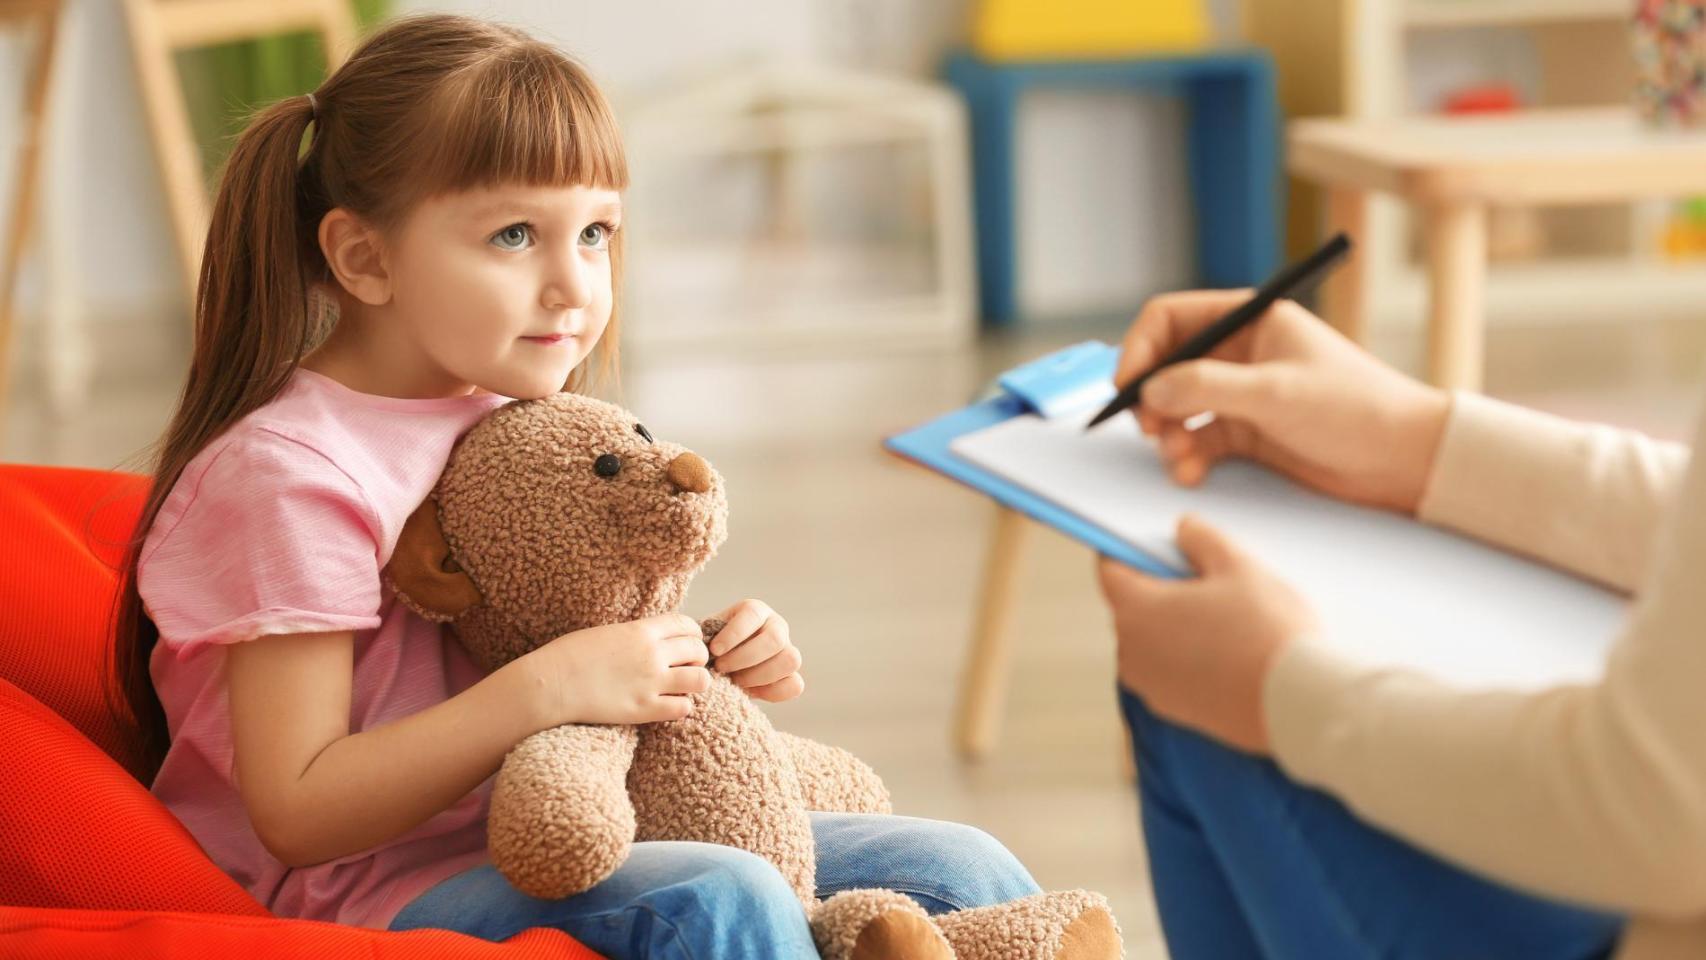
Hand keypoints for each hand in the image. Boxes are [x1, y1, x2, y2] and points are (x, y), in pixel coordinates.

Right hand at [524, 614, 711, 725]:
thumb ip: (634, 635)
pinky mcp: (644, 709)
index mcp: (641, 631)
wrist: (550, 685)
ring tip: (681, 687)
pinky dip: (681, 707)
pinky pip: (683, 708)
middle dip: (697, 658)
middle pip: (699, 650)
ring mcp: (650, 682)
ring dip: (695, 683)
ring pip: (701, 680)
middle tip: (685, 666)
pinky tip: (667, 705)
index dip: (692, 633)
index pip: (687, 624)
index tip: (687, 642)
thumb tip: (650, 638)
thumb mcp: (606, 633)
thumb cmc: (569, 656)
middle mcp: (651, 654)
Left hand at [708, 599, 804, 702]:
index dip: (734, 633)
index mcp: (755, 611)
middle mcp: (776, 626)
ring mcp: (788, 650)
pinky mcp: (791, 675)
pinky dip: (772, 692)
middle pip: (775, 638)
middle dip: (745, 658)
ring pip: (790, 660)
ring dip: (759, 676)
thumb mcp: (704, 638)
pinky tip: (749, 692)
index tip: (713, 650)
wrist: (717, 669)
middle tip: (721, 668)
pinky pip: (795, 684)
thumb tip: (702, 648)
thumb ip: (704, 639)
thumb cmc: (708, 650)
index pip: (752, 614)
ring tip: (734, 682)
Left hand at [1095, 515, 1316, 753]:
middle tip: (1207, 578)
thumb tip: (1182, 530)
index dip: (1129, 550)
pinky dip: (1188, 656)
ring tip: (1225, 617)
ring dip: (1176, 625)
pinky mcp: (1174, 709)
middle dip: (1161, 588)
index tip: (1152, 544)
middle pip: (1133, 605)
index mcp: (1135, 610)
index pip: (1111, 570)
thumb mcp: (1238, 565)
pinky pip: (1170, 670)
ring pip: (1153, 640)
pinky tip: (1230, 651)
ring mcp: (1150, 685)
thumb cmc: (1268, 630)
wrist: (1299, 704)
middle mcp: (1131, 651)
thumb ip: (1202, 538)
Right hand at [1117, 290, 1451, 513]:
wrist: (1405, 460)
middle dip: (1150, 399)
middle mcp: (1240, 353)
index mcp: (1250, 321)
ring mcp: (1241, 395)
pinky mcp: (1247, 435)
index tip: (1128, 386)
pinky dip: (1187, 457)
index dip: (1140, 349)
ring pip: (1177, 408)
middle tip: (1148, 429)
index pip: (1172, 318)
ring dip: (1167, 434)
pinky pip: (1197, 441)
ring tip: (1177, 457)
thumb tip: (1149, 391)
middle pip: (1167, 366)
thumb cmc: (1356, 409)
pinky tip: (1192, 473)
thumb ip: (1207, 387)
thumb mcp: (1276, 393)